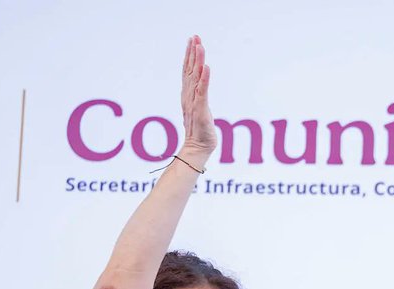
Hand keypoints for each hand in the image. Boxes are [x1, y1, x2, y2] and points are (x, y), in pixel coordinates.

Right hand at [179, 35, 215, 161]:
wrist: (197, 147)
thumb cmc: (200, 130)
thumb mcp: (199, 108)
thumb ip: (199, 95)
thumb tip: (202, 85)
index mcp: (188, 94)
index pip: (188, 71)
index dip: (189, 55)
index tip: (192, 40)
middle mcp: (188, 95)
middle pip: (190, 70)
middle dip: (192, 52)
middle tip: (195, 36)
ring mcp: (193, 102)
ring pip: (195, 77)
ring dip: (197, 61)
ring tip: (199, 46)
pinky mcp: (200, 109)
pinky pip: (202, 92)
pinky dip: (204, 79)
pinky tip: (206, 67)